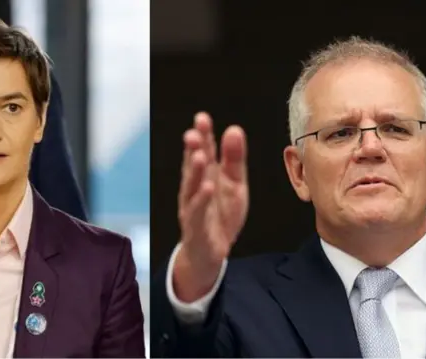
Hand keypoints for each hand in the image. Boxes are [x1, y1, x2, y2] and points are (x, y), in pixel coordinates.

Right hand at [173, 112, 248, 300]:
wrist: (209, 254)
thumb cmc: (220, 215)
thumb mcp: (234, 185)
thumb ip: (234, 159)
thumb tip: (234, 129)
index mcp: (205, 175)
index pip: (203, 151)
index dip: (203, 135)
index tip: (202, 118)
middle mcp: (194, 189)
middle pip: (193, 166)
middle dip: (193, 149)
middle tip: (195, 131)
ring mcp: (192, 208)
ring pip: (191, 187)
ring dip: (194, 172)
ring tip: (199, 156)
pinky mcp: (196, 227)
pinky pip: (197, 212)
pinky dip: (202, 200)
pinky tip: (208, 187)